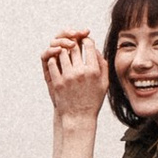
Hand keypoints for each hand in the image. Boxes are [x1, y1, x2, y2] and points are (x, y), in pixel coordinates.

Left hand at [41, 29, 105, 157]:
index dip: (86, 39)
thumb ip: (102, 65)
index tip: (84, 40)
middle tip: (72, 42)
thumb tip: (95, 49)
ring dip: (63, 50)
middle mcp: (81, 72)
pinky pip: (53, 63)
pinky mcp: (57, 82)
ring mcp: (68, 77)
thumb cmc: (92, 100)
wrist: (79, 117)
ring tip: (65, 51)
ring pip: (62, 53)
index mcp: (94, 71)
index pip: (89, 45)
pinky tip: (57, 60)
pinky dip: (54, 59)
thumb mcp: (104, 83)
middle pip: (74, 47)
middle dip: (73, 42)